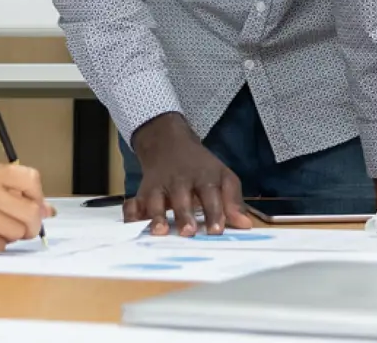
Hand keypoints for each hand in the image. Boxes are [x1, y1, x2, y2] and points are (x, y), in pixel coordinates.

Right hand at [0, 163, 52, 251]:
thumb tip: (48, 209)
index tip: (35, 203)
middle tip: (26, 225)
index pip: (31, 179)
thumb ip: (13, 190)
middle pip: (30, 212)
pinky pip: (0, 245)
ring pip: (17, 232)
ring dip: (14, 234)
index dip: (38, 195)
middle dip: (33, 223)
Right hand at [125, 113, 252, 235]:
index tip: (216, 231)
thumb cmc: (200, 167)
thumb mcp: (222, 176)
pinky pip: (133, 202)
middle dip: (184, 214)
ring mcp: (159, 185)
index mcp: (203, 177)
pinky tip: (132, 225)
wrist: (168, 142)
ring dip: (156, 215)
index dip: (214, 212)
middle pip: (182, 197)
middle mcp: (180, 180)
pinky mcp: (142, 190)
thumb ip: (233, 201)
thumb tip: (245, 225)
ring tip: (159, 232)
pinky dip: (130, 213)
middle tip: (188, 233)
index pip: (210, 194)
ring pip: (155, 199)